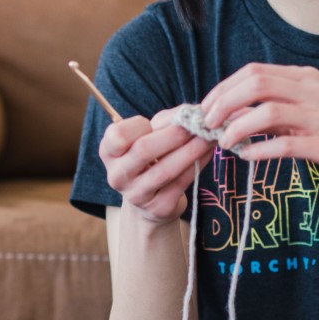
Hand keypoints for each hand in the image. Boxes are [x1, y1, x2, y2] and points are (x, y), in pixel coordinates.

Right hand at [99, 108, 214, 223]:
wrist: (151, 199)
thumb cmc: (150, 158)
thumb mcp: (150, 135)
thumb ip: (168, 120)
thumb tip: (194, 112)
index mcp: (109, 152)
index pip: (118, 135)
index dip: (139, 125)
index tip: (155, 122)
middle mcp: (117, 175)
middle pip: (143, 150)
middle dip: (174, 135)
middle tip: (197, 124)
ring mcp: (136, 194)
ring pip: (166, 169)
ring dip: (192, 150)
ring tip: (209, 137)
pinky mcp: (158, 207)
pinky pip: (181, 183)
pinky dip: (198, 165)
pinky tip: (208, 153)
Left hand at [200, 63, 318, 187]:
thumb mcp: (315, 108)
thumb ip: (280, 108)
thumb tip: (237, 114)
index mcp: (307, 79)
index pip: (254, 72)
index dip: (224, 88)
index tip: (208, 108)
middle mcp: (313, 92)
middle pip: (255, 84)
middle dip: (223, 103)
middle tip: (207, 124)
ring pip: (266, 111)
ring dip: (236, 127)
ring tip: (223, 143)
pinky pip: (285, 145)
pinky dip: (259, 150)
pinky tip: (246, 158)